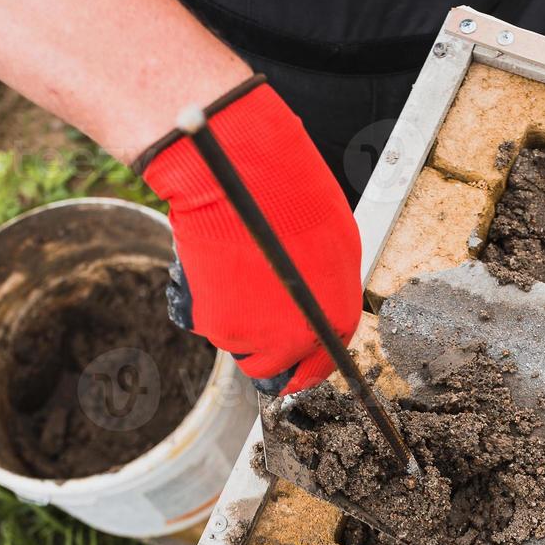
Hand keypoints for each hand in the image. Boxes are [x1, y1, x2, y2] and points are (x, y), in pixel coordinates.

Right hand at [142, 77, 361, 395]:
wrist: (242, 175)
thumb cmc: (290, 197)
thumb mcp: (333, 246)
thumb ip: (326, 289)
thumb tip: (315, 303)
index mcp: (333, 317)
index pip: (321, 364)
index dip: (305, 368)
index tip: (294, 369)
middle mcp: (296, 338)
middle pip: (274, 367)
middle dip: (265, 349)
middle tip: (256, 315)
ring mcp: (252, 336)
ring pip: (240, 347)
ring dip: (238, 325)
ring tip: (238, 279)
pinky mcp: (214, 324)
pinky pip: (212, 325)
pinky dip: (211, 306)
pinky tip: (219, 271)